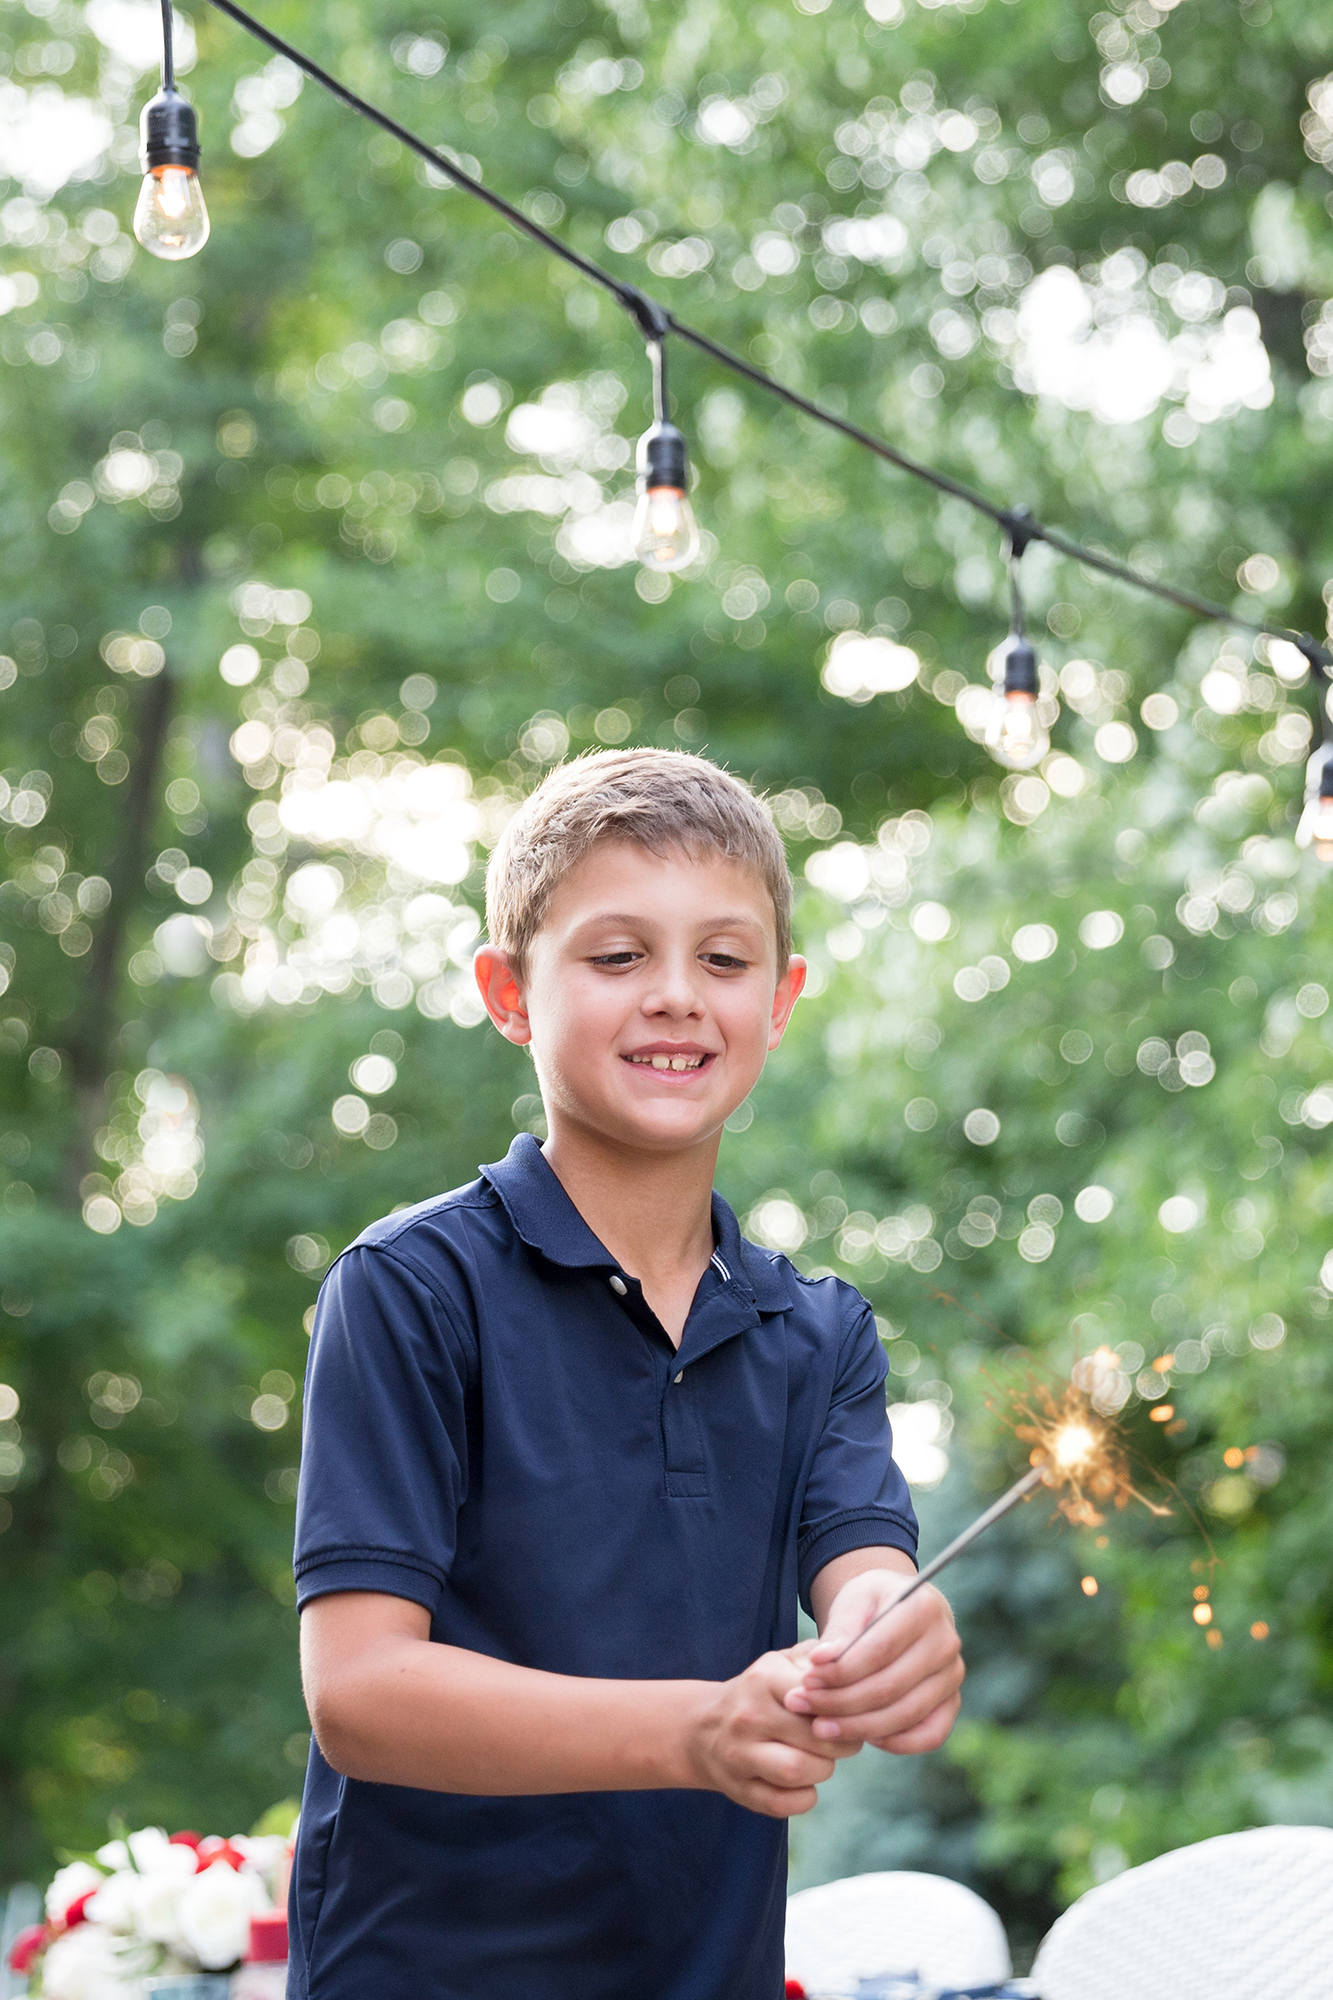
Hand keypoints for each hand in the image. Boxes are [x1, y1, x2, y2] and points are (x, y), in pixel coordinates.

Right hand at [686, 1648, 862, 1817]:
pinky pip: (783, 1804)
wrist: (702, 1727)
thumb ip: (817, 1659)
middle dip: (842, 1744)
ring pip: (798, 1772)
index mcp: (763, 1680)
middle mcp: (748, 1716)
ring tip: (821, 1760)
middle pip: (816, 1739)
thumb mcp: (780, 1663)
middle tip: (843, 1741)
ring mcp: (739, 1756)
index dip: (845, 1709)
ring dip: (822, 1770)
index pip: (819, 1697)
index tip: (847, 1712)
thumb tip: (851, 1662)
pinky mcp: (739, 1790)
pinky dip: (804, 1798)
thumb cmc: (758, 1693)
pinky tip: (804, 1783)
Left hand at [783, 1569, 963, 1754]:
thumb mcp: (852, 1601)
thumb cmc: (873, 1604)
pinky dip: (897, 1743)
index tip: (805, 1680)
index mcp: (922, 1607)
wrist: (902, 1608)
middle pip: (890, 1686)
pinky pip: (930, 1735)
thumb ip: (838, 1631)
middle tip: (801, 1706)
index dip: (839, 1671)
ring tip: (821, 1727)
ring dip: (858, 1727)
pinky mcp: (952, 1701)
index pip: (879, 1650)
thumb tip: (819, 1662)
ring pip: (905, 1714)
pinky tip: (865, 1737)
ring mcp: (953, 1675)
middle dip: (840, 1702)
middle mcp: (946, 1642)